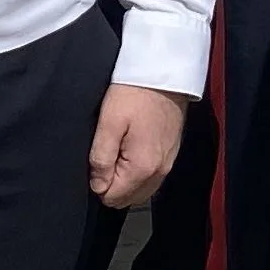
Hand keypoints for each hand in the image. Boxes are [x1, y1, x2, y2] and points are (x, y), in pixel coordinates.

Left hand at [89, 84, 185, 206]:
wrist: (164, 71)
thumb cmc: (135, 92)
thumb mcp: (108, 123)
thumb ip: (101, 159)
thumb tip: (98, 186)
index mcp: (143, 167)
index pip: (112, 198)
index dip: (98, 181)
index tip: (97, 158)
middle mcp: (160, 171)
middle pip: (128, 198)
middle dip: (112, 182)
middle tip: (107, 151)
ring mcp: (168, 163)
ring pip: (140, 189)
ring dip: (125, 177)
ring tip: (119, 147)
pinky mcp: (171, 153)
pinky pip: (151, 176)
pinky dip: (139, 169)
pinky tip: (132, 146)